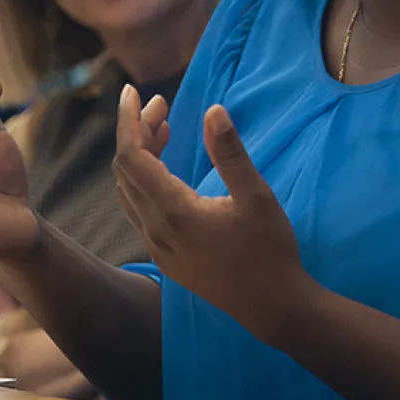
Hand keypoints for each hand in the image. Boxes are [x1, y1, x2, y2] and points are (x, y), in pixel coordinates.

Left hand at [112, 87, 310, 348]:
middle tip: (160, 104)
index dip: (128, 121)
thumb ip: (230, 153)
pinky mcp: (165, 257)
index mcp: (173, 212)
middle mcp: (155, 230)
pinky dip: (143, 180)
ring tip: (163, 128)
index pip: (131, 157)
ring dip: (139, 156)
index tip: (133, 91)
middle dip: (136, 131)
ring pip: (128, 191)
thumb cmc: (270, 250)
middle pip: (126, 170)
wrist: (273, 308)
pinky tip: (166, 168)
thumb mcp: (257, 197)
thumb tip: (213, 110)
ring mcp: (157, 246)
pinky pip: (138, 209)